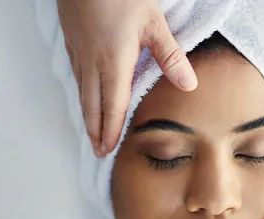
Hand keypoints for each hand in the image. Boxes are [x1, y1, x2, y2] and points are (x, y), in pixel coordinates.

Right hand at [57, 0, 197, 156]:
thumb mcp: (152, 22)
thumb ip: (171, 55)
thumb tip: (189, 85)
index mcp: (114, 62)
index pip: (113, 106)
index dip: (111, 130)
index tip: (108, 150)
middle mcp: (92, 61)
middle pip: (92, 105)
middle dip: (95, 130)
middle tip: (97, 151)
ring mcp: (79, 50)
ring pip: (82, 90)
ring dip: (87, 113)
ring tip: (92, 129)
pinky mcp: (73, 38)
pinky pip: (77, 74)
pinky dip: (82, 92)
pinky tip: (86, 92)